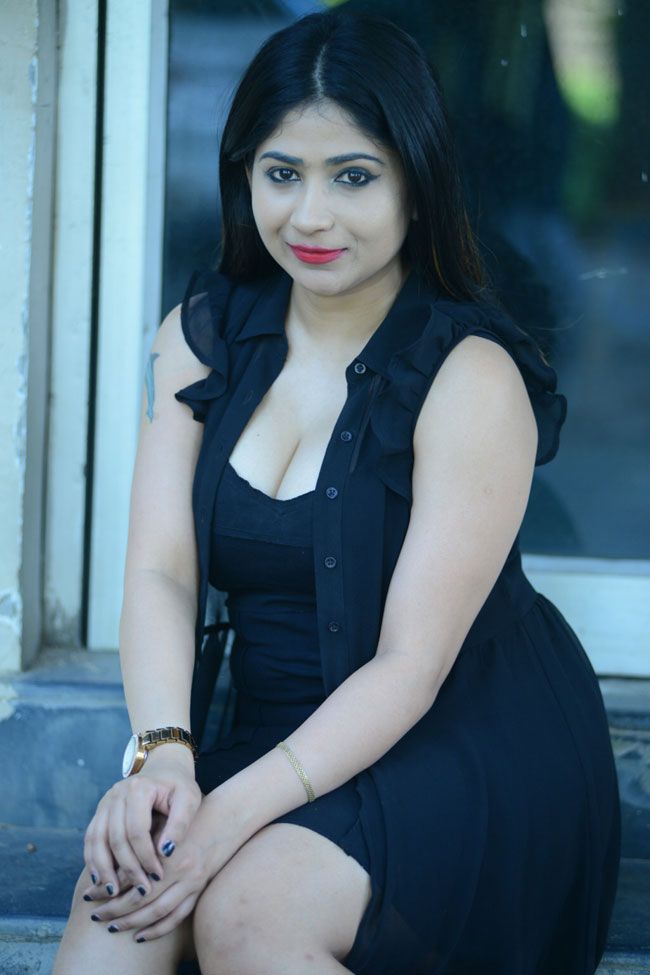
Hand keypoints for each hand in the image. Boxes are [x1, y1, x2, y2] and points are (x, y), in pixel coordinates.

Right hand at [82, 746, 201, 900]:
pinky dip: (93, 859)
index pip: (137, 830)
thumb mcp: (189, 800)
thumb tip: (166, 853)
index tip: (157, 877)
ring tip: (113, 892)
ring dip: (103, 868)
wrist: (165, 769)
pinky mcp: (100, 811)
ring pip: (97, 839)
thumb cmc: (180, 787)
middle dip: (127, 868)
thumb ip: (179, 824)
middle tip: (140, 891)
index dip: (146, 857)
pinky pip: (91, 838)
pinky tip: (100, 879)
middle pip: (115, 838)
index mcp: (139, 788)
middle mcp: (117, 793)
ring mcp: (105, 801)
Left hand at [83, 788, 253, 941]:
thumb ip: (144, 840)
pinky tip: (140, 935)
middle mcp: (180, 870)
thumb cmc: (191, 814)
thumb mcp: (165, 820)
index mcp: (167, 851)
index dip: (109, 886)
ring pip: (156, 912)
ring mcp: (192, 882)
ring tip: (112, 926)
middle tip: (95, 915)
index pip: (131, 875)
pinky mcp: (199, 890)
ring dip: (132, 923)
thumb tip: (111, 863)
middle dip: (115, 909)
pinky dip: (156, 930)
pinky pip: (176, 918)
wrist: (226, 816)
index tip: (90, 892)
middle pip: (140, 899)